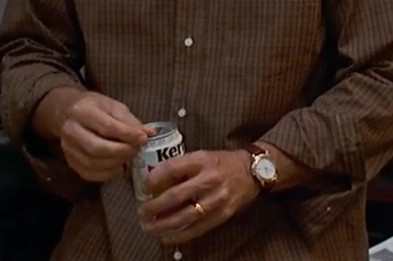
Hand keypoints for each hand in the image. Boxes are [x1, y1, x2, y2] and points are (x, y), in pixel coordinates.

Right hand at [39, 89, 150, 181]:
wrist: (67, 112)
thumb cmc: (94, 107)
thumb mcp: (112, 106)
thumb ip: (129, 121)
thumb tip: (149, 134)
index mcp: (82, 111)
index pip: (106, 126)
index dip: (127, 135)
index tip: (143, 139)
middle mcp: (71, 130)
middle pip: (96, 148)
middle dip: (121, 151)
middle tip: (136, 149)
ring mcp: (68, 148)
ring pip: (93, 164)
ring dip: (116, 163)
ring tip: (128, 156)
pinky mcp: (69, 161)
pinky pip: (89, 174)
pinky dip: (107, 174)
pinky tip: (118, 167)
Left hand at [137, 149, 258, 243]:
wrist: (251, 172)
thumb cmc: (221, 163)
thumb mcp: (201, 156)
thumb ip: (179, 167)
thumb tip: (152, 183)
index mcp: (202, 160)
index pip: (172, 169)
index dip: (153, 179)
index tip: (143, 186)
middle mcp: (209, 179)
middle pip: (175, 195)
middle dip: (154, 206)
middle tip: (141, 212)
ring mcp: (216, 199)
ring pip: (184, 216)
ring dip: (162, 224)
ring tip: (148, 227)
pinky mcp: (222, 215)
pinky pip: (197, 229)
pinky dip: (179, 235)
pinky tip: (165, 237)